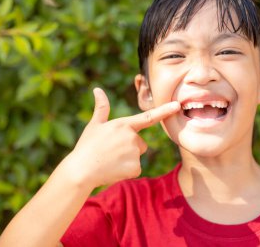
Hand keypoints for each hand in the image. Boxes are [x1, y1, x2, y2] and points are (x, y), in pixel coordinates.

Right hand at [63, 88, 179, 187]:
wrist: (81, 170)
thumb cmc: (87, 146)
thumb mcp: (94, 125)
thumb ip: (102, 108)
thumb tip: (97, 89)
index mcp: (124, 125)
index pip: (149, 117)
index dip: (164, 111)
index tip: (177, 106)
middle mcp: (132, 137)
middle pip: (141, 143)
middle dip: (130, 147)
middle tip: (111, 151)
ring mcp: (135, 153)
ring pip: (137, 156)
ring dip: (128, 159)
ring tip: (111, 160)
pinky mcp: (135, 168)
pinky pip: (135, 169)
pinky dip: (126, 171)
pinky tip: (114, 169)